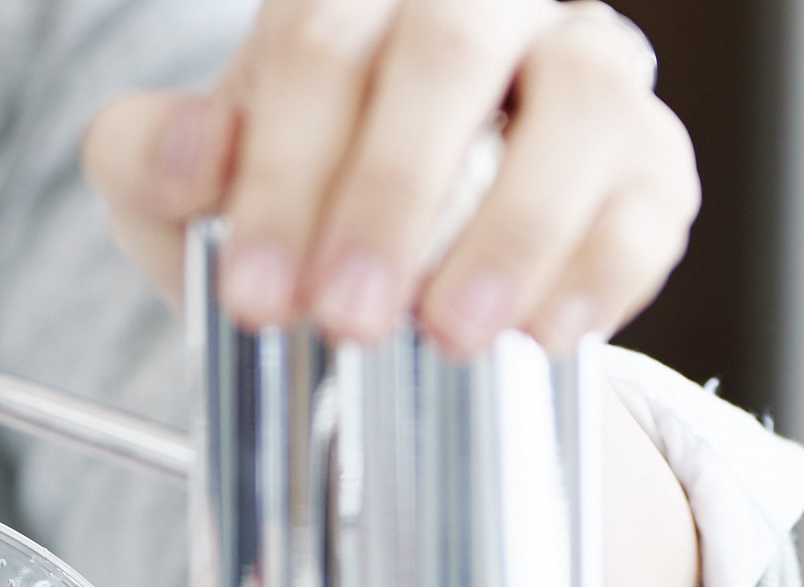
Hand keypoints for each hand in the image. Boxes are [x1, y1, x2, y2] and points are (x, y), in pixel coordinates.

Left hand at [85, 0, 695, 356]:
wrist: (390, 301)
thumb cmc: (289, 218)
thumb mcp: (183, 195)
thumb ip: (150, 158)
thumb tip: (193, 154)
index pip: (323, 39)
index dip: (286, 169)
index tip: (257, 296)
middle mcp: (483, 6)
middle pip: (450, 48)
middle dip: (394, 194)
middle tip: (351, 316)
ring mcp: (580, 71)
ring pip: (582, 101)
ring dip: (516, 226)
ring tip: (455, 332)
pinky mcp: (651, 163)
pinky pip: (653, 195)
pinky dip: (604, 268)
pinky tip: (544, 336)